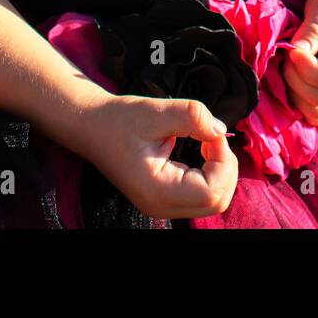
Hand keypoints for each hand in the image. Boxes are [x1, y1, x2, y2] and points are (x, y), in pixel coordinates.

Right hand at [78, 95, 238, 219]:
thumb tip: (220, 130)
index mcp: (157, 190)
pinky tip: (201, 151)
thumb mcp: (156, 111)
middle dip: (226, 168)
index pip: (211, 192)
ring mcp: (163, 206)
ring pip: (213, 200)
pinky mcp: (165, 198)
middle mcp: (161, 206)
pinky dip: (211, 174)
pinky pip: (202, 195)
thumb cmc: (119, 120)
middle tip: (212, 137)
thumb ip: (192, 116)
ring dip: (220, 171)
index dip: (223, 161)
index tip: (212, 133)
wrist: (91, 127)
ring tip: (206, 142)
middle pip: (217, 201)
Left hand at [284, 0, 317, 125]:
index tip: (293, 50)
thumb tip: (295, 52)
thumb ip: (314, 27)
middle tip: (286, 56)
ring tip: (287, 67)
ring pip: (314, 111)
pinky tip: (287, 80)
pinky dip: (295, 103)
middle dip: (295, 79)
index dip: (307, 68)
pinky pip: (311, 113)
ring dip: (292, 93)